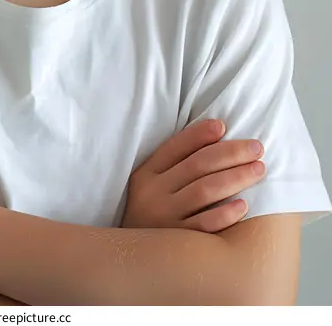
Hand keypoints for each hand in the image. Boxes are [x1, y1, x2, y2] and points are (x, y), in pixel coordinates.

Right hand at [121, 119, 265, 232]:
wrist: (130, 263)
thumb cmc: (151, 217)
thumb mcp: (150, 187)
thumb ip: (173, 166)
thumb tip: (214, 135)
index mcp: (146, 174)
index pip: (176, 146)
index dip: (200, 134)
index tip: (224, 126)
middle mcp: (153, 193)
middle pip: (197, 165)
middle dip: (230, 152)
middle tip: (257, 148)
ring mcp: (164, 218)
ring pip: (204, 190)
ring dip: (235, 177)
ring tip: (258, 170)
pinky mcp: (176, 244)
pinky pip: (204, 225)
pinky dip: (224, 214)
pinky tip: (244, 206)